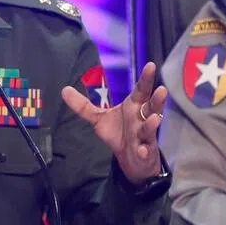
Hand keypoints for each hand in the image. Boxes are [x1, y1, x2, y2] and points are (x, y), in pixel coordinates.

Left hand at [61, 62, 166, 185]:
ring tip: (154, 119)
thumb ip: (83, 105)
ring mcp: (145, 135)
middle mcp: (142, 118)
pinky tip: (143, 150)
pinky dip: (145, 150)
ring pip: (151, 127)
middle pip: (152, 106)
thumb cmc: (119, 133)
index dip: (146, 78)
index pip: (141, 89)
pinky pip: (146, 151)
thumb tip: (64, 90)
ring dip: (153, 123)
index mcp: (134, 106)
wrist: (131, 159)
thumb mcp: (99, 118)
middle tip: (161, 90)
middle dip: (157, 99)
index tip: (151, 65)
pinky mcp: (145, 152)